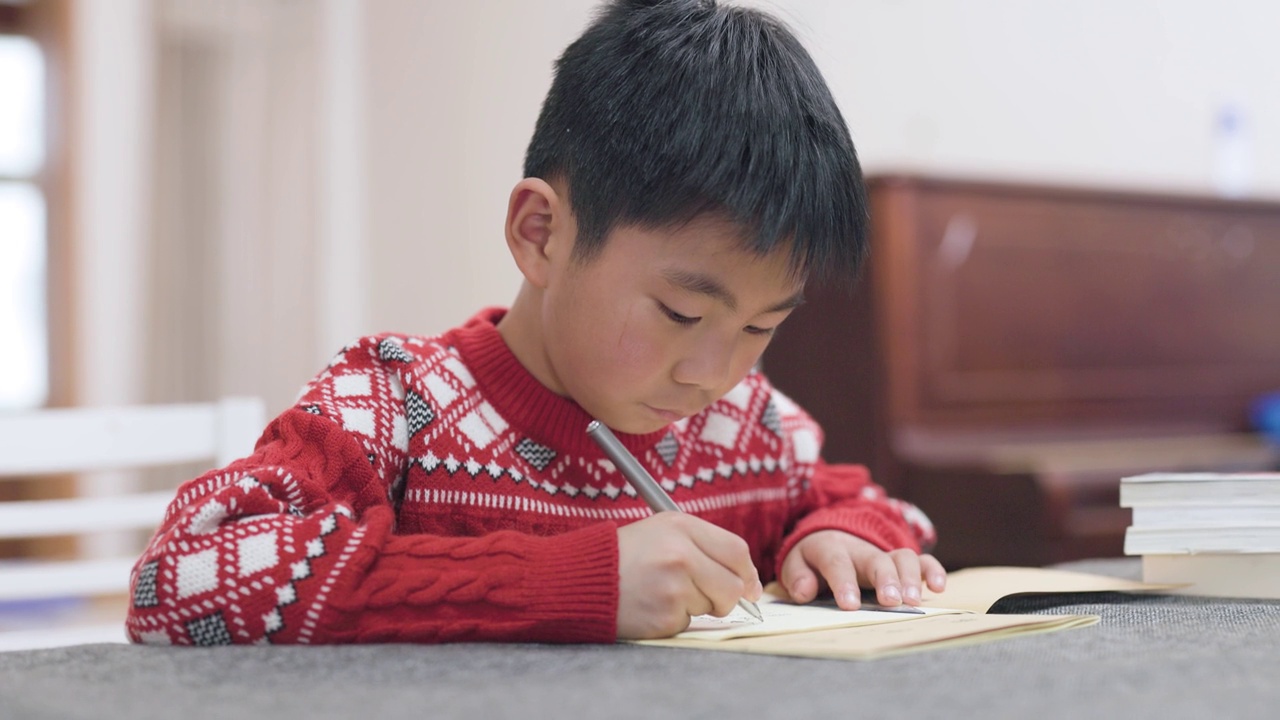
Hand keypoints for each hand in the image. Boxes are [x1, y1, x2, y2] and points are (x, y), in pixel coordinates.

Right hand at [615, 513, 762, 638]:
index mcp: (681, 526)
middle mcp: (681, 554)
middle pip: (733, 585)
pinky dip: (675, 619)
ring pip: (712, 606)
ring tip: (662, 592)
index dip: (747, 572)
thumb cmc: (622, 555)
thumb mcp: (660, 530)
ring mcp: (674, 587)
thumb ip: (702, 546)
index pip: (736, 551)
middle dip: (727, 597)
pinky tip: (651, 605)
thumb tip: (747, 583)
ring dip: (696, 606)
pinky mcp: (665, 616)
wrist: (579, 579)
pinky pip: (688, 623)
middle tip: (710, 597)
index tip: (748, 587)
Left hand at [779, 530, 945, 608]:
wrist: (828, 540)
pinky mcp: (899, 561)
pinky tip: (939, 588)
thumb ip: (798, 577)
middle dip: (885, 580)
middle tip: (891, 602)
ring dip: (910, 578)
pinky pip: (921, 560)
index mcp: (830, 548)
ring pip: (902, 558)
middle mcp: (860, 549)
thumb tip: (805, 591)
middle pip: (875, 560)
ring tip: (914, 602)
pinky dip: (932, 570)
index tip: (849, 605)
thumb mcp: (796, 565)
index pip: (836, 563)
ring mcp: (882, 554)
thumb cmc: (812, 561)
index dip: (843, 583)